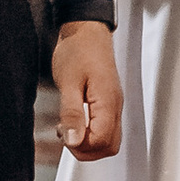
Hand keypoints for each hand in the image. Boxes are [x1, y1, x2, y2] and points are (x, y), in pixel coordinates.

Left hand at [53, 20, 123, 160]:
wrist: (87, 30)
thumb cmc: (78, 51)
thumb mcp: (68, 83)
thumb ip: (72, 114)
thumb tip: (72, 141)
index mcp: (107, 101)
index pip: (102, 142)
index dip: (81, 146)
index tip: (64, 135)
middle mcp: (115, 106)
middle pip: (110, 146)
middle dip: (86, 150)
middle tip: (66, 136)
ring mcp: (114, 105)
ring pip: (109, 140)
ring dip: (89, 144)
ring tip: (69, 129)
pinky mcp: (108, 103)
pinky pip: (106, 129)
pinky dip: (91, 134)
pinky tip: (76, 123)